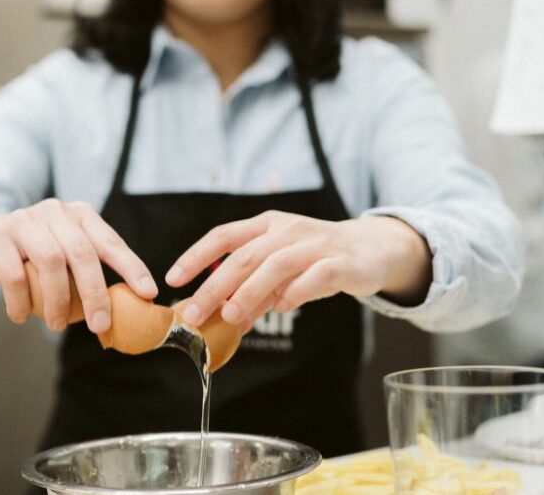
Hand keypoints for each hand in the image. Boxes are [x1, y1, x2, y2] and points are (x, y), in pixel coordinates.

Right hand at [0, 199, 157, 332]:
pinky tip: (22, 317)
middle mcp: (54, 212)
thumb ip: (88, 274)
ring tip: (58, 326)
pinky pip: (14, 274)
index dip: (131, 267)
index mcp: (80, 215)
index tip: (148, 293)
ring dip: (58, 301)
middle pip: (82, 253)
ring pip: (50, 262)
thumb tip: (122, 313)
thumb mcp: (64, 255)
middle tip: (100, 325)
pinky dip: (21, 302)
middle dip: (95, 293)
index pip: (110, 242)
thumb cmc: (33, 256)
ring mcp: (23, 220)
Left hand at [165, 211, 430, 326]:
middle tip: (194, 313)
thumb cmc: (316, 258)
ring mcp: (315, 244)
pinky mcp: (340, 263)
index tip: (173, 279)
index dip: (196, 256)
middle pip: (244, 256)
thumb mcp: (280, 268)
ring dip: (250, 292)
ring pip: (276, 265)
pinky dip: (295, 292)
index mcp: (266, 225)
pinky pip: (314, 277)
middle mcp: (287, 229)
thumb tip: (220, 318)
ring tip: (231, 317)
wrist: (370, 249)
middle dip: (215, 286)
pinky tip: (282, 307)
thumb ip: (252, 291)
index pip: (223, 236)